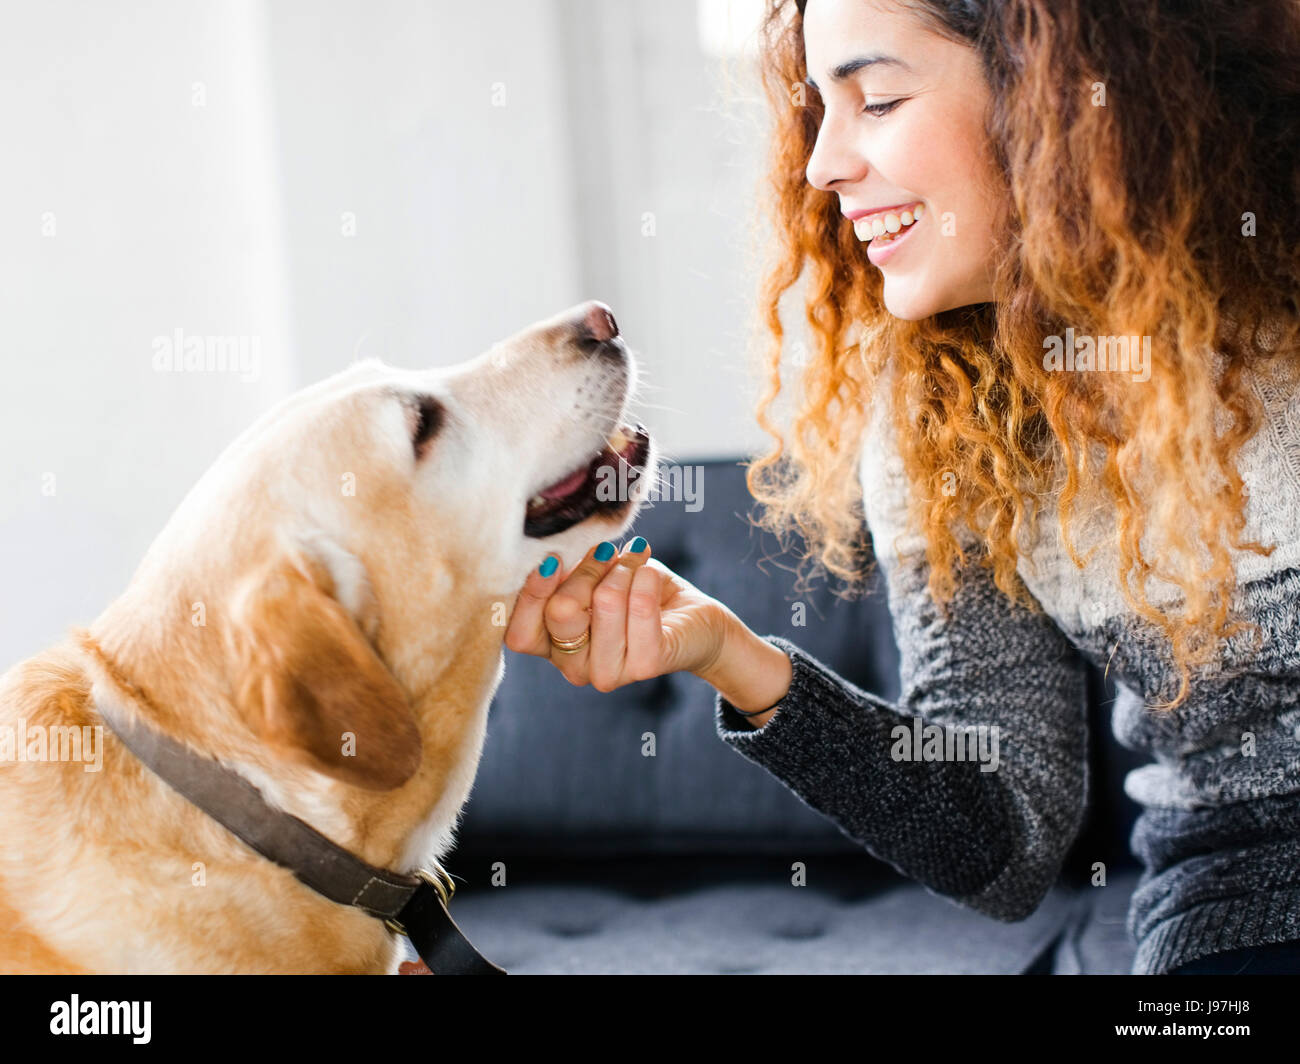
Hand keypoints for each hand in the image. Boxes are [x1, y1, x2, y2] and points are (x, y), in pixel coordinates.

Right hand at [504, 538, 731, 691]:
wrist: (694, 620)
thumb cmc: (637, 593)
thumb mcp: (595, 576)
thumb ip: (570, 571)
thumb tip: (554, 550)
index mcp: (551, 646)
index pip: (519, 634)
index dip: (531, 594)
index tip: (552, 557)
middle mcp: (573, 667)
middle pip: (561, 611)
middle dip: (587, 569)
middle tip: (607, 553)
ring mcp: (607, 672)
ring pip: (604, 603)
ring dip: (622, 570)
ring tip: (636, 562)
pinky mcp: (645, 665)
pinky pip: (640, 609)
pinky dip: (645, 579)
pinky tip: (650, 573)